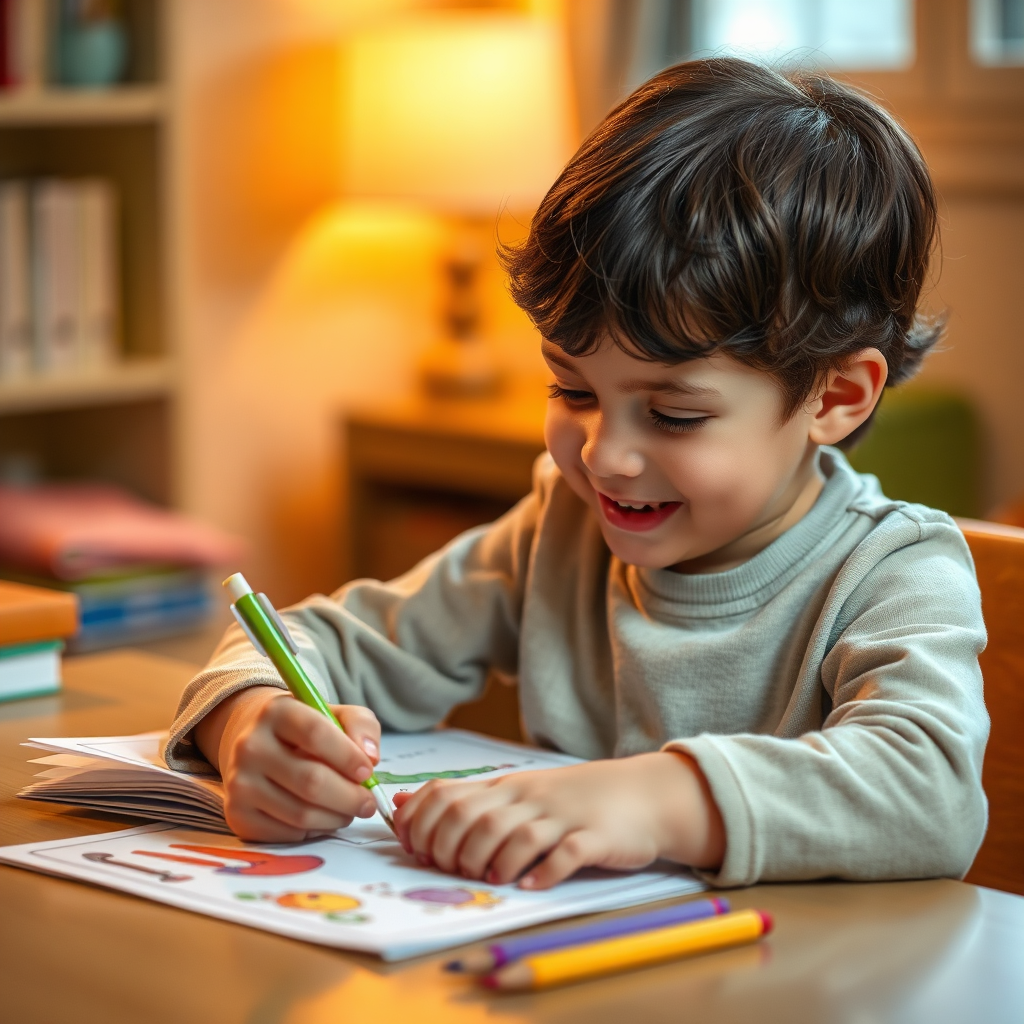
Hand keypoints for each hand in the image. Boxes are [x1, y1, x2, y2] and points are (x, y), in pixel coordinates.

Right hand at [194, 686, 381, 841]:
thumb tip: (370, 757)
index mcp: (276, 712)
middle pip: (311, 781)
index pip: (316, 734)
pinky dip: (314, 831)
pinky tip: (322, 817)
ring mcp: (239, 782)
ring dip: (336, 817)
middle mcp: (250, 746)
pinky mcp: (236, 814)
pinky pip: (286, 833)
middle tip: (368, 803)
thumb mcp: (335, 713)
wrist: (253, 743)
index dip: (348, 757)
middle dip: (350, 797)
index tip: (368, 771)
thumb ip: (362, 727)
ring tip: (349, 810)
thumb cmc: (305, 730)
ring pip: (301, 813)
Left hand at [392, 751, 723, 889]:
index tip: (416, 852)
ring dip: (491, 862)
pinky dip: (545, 872)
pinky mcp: (596, 837)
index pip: (448, 795)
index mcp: (507, 787)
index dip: (421, 825)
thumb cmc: (571, 800)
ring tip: (489, 878)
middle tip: (455, 873)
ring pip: (515, 836)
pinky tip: (532, 885)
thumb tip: (402, 806)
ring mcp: (563, 816)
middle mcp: (529, 798)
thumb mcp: (516, 793)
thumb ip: (465, 801)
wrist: (640, 793)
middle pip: (474, 818)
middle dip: (450, 850)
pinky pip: (567, 854)